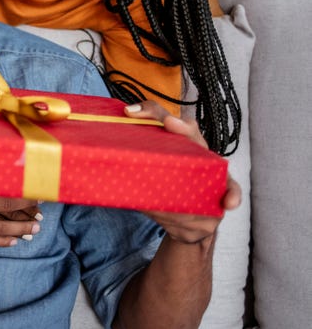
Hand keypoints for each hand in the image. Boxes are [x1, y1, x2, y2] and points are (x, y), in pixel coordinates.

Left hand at [123, 101, 241, 243]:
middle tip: (169, 123)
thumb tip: (104, 174)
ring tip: (192, 167)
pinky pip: (230, 190)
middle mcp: (193, 150)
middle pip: (189, 133)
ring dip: (203, 160)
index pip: (160, 119)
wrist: (187, 223)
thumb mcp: (145, 182)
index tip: (129, 111)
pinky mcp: (223, 189)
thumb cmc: (165, 191)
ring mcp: (210, 169)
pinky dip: (231, 195)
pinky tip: (227, 203)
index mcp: (172, 143)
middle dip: (180, 126)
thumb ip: (130, 177)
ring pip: (210, 158)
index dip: (148, 112)